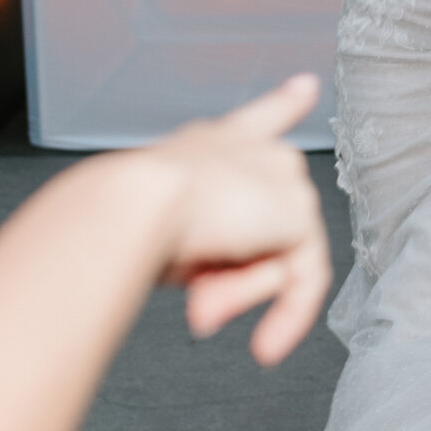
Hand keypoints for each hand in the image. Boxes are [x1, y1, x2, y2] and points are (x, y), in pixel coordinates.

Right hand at [131, 75, 332, 367]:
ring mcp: (279, 177)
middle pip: (264, 232)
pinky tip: (265, 345)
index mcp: (210, 144)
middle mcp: (249, 151)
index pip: (257, 120)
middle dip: (229, 283)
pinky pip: (301, 280)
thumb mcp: (165, 237)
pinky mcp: (296, 212)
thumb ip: (204, 256)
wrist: (128, 205)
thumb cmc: (123, 218)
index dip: (283, 104)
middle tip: (196, 313)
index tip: (306, 85)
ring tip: (202, 306)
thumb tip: (216, 293)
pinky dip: (285, 317)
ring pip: (276, 259)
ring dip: (237, 294)